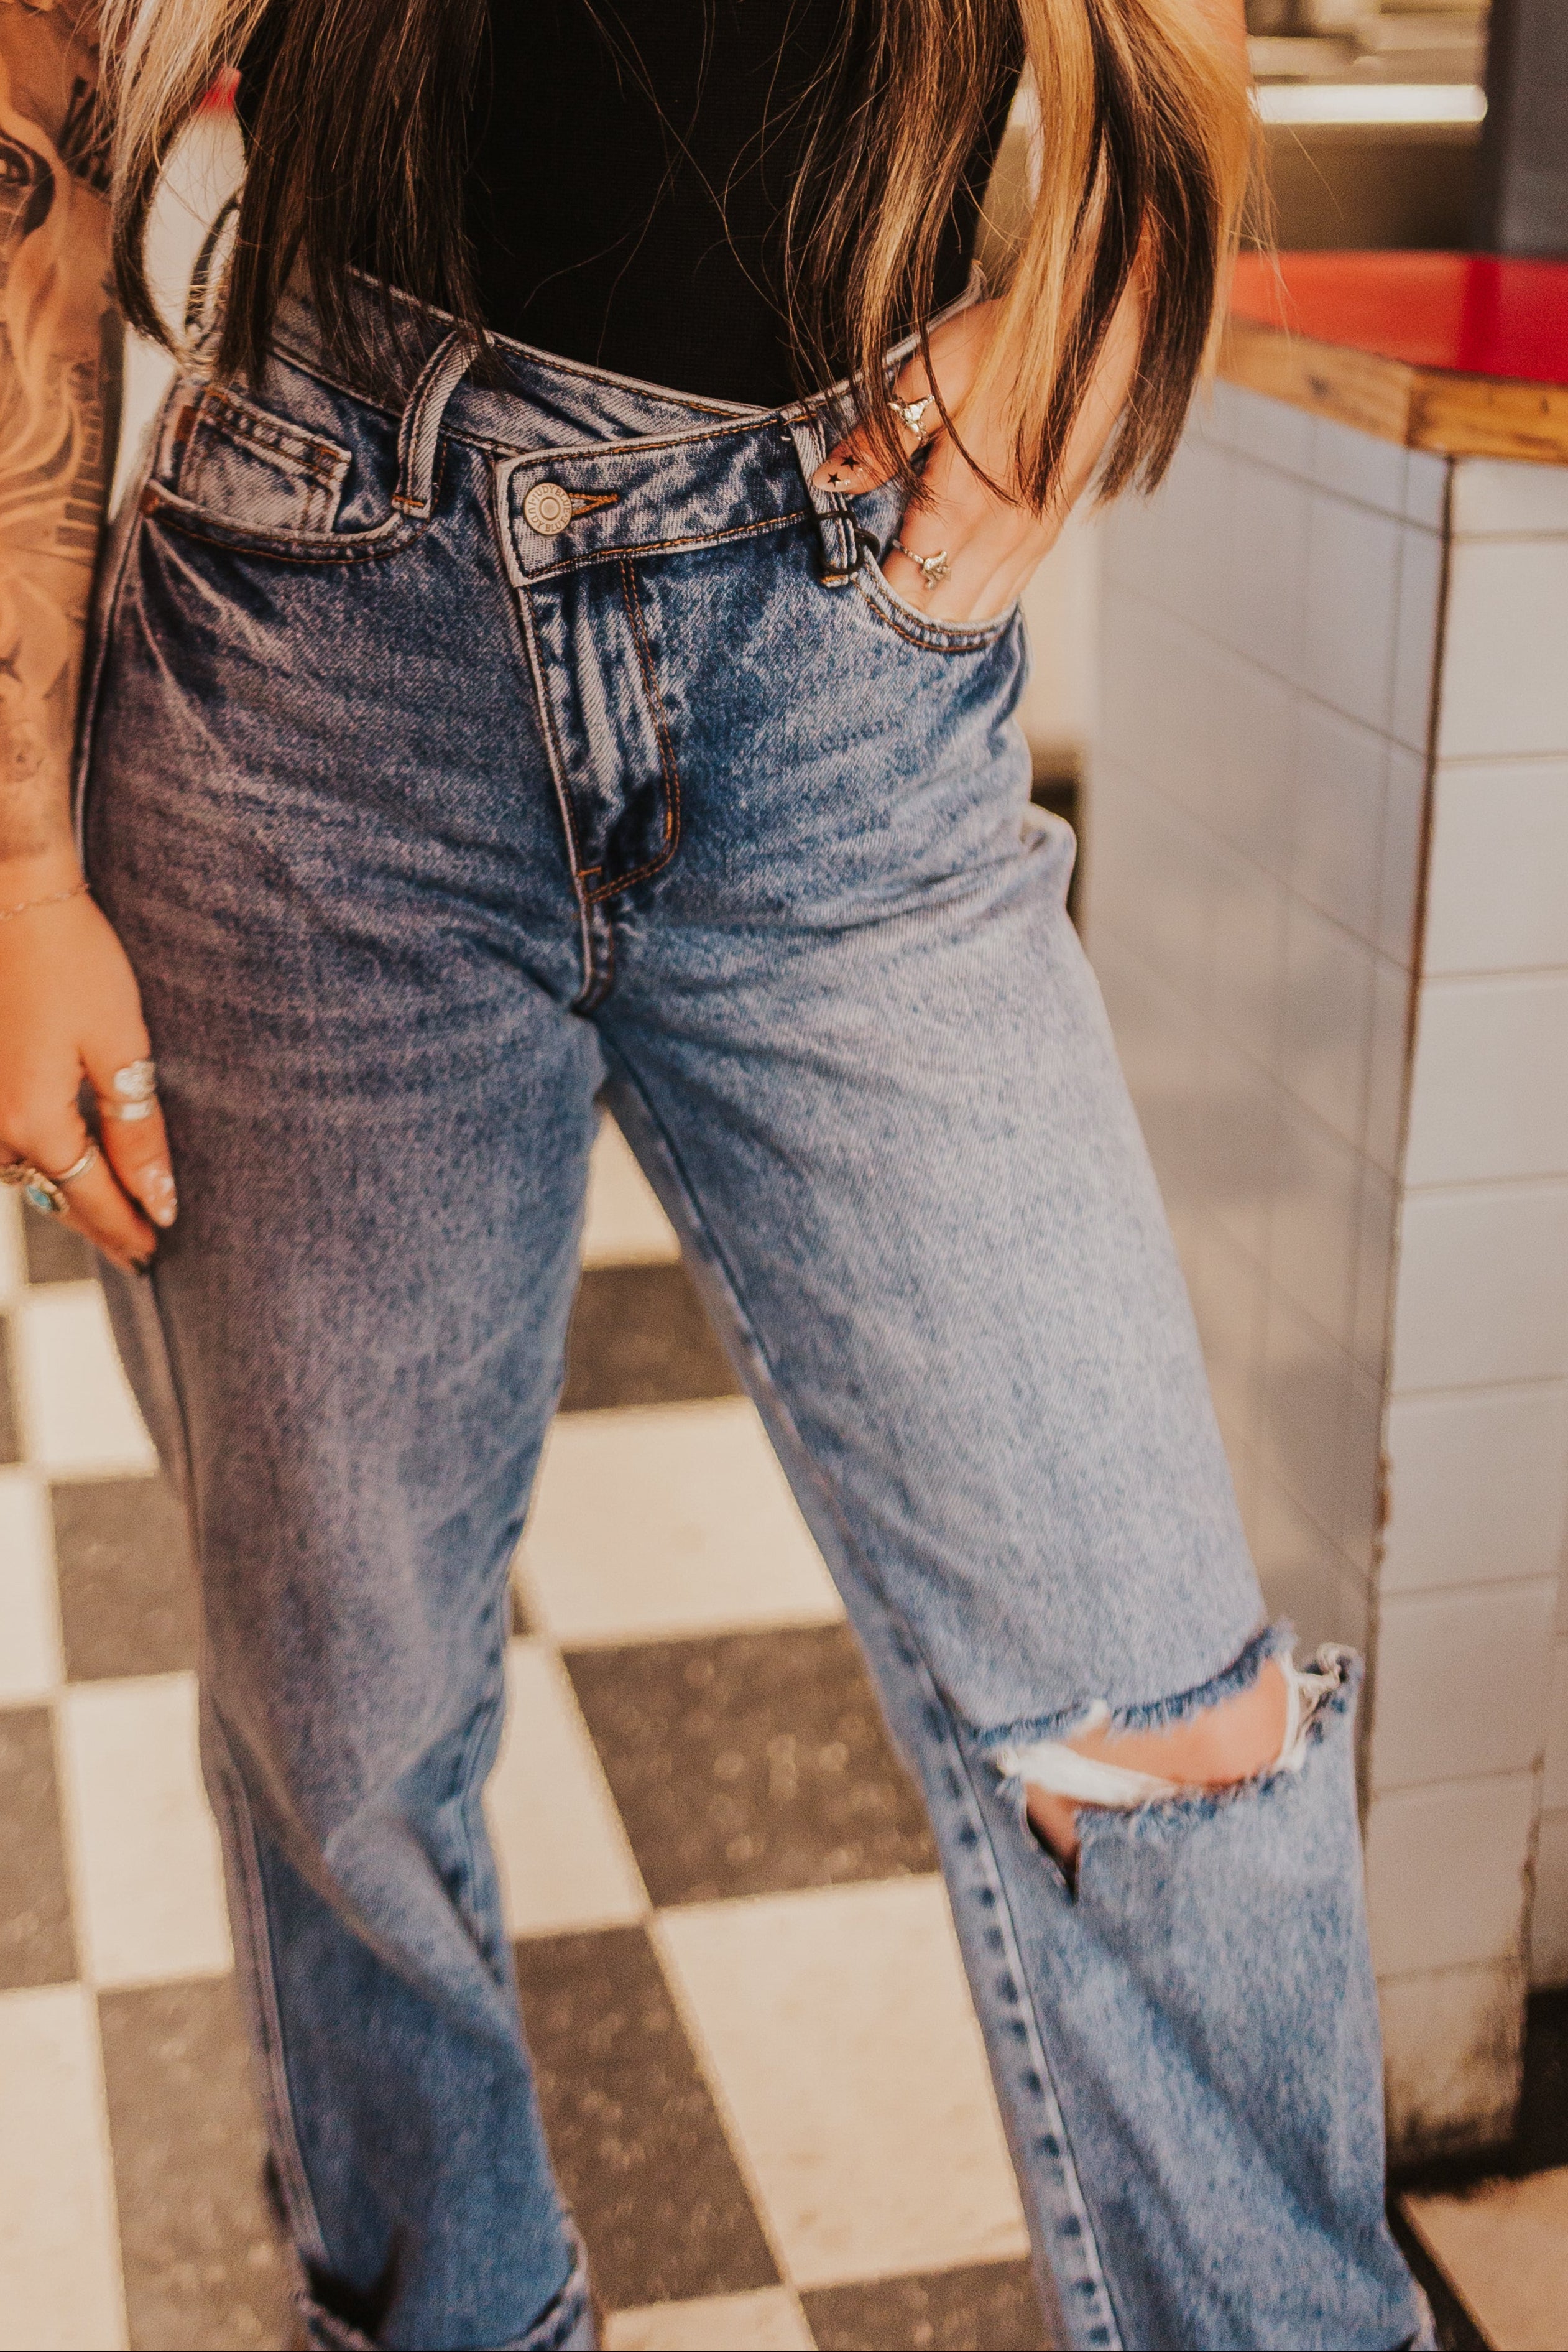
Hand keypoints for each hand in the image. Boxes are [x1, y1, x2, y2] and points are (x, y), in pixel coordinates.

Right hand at [0, 876, 176, 1274]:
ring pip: (21, 1171)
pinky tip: (58, 1159)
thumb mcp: (122, 1048)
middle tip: (135, 1250)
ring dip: (61, 1192)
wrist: (13, 897)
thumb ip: (137, 1131)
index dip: (126, 1229)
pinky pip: (3, 1140)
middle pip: (52, 1193)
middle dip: (95, 1222)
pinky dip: (36, 1159)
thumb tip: (158, 1199)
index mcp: (36, 1121)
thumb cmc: (72, 962)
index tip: (155, 1253)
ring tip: (104, 1213)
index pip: (91, 1198)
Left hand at [813, 287, 1142, 624]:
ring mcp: (1030, 535)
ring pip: (978, 607)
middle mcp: (999, 532)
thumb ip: (881, 438)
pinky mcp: (1050, 527)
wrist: (1101, 333)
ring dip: (941, 619)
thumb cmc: (1009, 343)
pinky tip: (958, 608)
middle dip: (904, 620)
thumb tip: (829, 481)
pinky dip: (978, 604)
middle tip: (866, 626)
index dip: (874, 599)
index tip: (844, 604)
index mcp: (960, 501)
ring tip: (906, 627)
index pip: (906, 581)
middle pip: (940, 607)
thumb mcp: (929, 374)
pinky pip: (1010, 589)